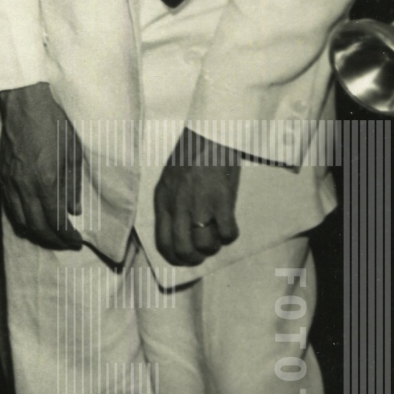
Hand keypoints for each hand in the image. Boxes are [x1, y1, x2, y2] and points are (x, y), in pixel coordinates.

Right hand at [0, 83, 84, 249]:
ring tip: (49, 235)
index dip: (68, 236)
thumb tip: (73, 208)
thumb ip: (73, 184)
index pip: (57, 221)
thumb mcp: (73, 153)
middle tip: (65, 243)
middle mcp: (26, 186)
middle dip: (53, 241)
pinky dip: (22, 219)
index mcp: (47, 181)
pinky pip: (10, 207)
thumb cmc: (52, 123)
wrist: (25, 104)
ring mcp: (11, 182)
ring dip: (36, 233)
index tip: (76, 240)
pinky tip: (31, 218)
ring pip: (21, 220)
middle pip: (38, 227)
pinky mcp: (3, 176)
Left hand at [154, 129, 240, 265]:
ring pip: (206, 245)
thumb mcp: (169, 181)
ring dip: (214, 247)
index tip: (184, 259)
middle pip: (183, 249)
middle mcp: (179, 207)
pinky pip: (228, 233)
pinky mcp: (222, 201)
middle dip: (195, 258)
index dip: (174, 258)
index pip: (163, 242)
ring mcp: (200, 205)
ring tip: (217, 237)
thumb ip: (171, 204)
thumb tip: (179, 229)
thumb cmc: (189, 154)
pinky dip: (230, 235)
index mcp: (163, 201)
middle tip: (204, 254)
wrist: (209, 134)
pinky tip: (230, 226)